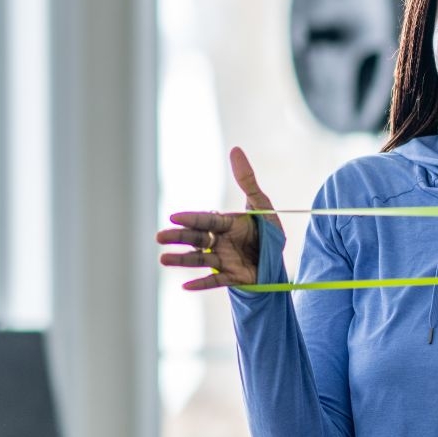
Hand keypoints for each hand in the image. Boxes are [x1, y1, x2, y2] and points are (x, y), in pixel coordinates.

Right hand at [155, 147, 282, 289]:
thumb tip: (234, 149)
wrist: (278, 259)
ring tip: (163, 259)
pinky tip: (186, 287)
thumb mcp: (260, 204)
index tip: (174, 216)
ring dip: (182, 260)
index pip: (206, 220)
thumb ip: (247, 180)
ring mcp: (224, 260)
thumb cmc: (267, 230)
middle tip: (159, 237)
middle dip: (179, 237)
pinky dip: (201, 284)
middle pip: (197, 238)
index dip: (192, 219)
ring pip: (200, 260)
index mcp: (226, 224)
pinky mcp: (232, 277)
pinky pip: (215, 281)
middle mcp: (220, 241)